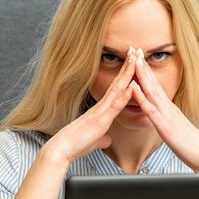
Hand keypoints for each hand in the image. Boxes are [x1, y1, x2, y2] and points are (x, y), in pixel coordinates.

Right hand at [46, 49, 136, 164]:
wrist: (62, 149)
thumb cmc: (76, 145)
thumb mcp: (93, 141)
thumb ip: (101, 138)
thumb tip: (107, 140)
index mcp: (100, 110)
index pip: (115, 89)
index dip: (123, 76)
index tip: (131, 63)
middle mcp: (101, 107)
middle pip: (117, 83)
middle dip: (127, 66)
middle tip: (135, 50)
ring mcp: (101, 111)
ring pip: (118, 88)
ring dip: (128, 73)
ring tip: (136, 58)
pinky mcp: (101, 120)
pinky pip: (116, 105)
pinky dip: (126, 94)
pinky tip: (134, 84)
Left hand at [133, 48, 198, 171]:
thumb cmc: (189, 145)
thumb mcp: (176, 128)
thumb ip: (169, 119)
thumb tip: (163, 115)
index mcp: (169, 108)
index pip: (156, 86)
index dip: (147, 71)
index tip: (140, 57)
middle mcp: (168, 107)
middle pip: (153, 82)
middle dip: (143, 66)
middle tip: (135, 48)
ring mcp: (166, 114)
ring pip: (151, 91)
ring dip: (142, 75)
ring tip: (134, 59)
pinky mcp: (164, 125)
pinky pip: (150, 109)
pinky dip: (141, 97)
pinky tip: (134, 87)